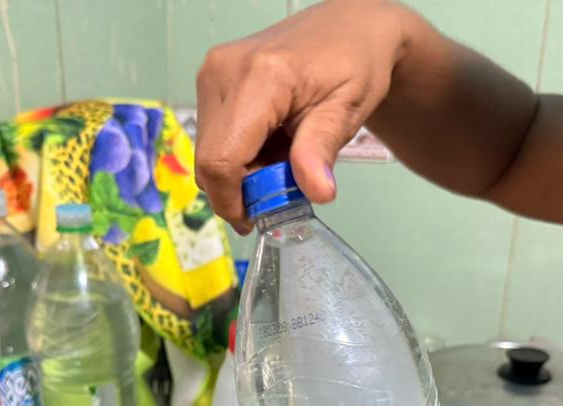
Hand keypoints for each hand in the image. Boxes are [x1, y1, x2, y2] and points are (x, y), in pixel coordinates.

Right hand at [195, 0, 421, 231]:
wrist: (349, 27)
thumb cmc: (354, 61)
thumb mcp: (346, 110)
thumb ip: (321, 151)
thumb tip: (317, 192)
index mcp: (259, 77)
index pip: (221, 159)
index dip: (232, 200)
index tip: (257, 220)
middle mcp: (223, 71)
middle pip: (209, 160)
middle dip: (241, 189)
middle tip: (282, 188)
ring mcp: (212, 74)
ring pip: (208, 153)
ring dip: (241, 172)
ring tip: (282, 159)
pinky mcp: (211, 80)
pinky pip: (212, 137)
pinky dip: (239, 155)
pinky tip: (271, 144)